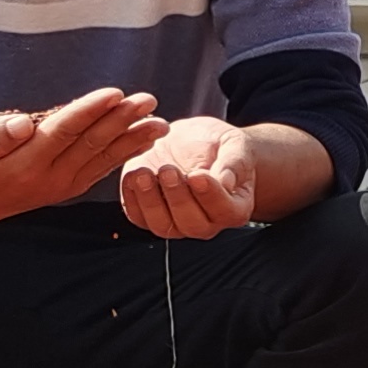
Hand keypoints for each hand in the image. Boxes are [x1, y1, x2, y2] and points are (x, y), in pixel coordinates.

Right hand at [0, 89, 165, 225]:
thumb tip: (21, 123)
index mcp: (22, 165)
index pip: (63, 133)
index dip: (90, 112)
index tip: (116, 93)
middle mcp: (45, 179)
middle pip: (90, 145)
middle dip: (122, 121)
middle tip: (150, 100)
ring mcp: (56, 187)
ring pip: (100, 160)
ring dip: (131, 140)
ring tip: (159, 124)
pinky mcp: (61, 189)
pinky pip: (96, 172)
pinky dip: (120, 156)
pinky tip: (139, 143)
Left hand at [118, 111, 263, 238]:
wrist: (196, 142)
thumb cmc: (221, 146)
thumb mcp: (234, 145)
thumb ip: (233, 163)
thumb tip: (225, 181)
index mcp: (233, 208)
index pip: (225, 211)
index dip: (211, 196)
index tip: (197, 175)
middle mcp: (206, 222)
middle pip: (192, 224)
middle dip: (177, 198)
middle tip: (169, 170)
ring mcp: (176, 222)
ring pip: (162, 225)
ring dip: (150, 201)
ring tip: (144, 174)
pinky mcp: (149, 214)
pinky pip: (138, 216)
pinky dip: (132, 198)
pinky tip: (133, 175)